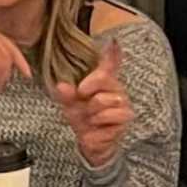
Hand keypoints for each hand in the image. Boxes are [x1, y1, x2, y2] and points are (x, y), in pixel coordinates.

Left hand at [51, 50, 133, 167]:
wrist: (91, 143)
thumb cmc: (82, 118)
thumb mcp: (69, 104)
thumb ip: (66, 94)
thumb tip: (61, 85)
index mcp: (104, 81)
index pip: (110, 63)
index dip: (112, 52)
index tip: (112, 43)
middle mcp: (117, 90)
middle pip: (102, 83)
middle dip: (87, 97)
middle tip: (84, 107)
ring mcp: (123, 105)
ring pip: (104, 103)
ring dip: (92, 115)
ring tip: (91, 120)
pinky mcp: (125, 121)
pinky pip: (109, 120)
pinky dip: (97, 128)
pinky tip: (96, 130)